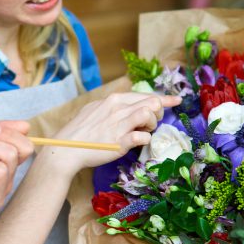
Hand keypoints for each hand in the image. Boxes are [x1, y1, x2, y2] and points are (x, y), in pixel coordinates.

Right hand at [40, 92, 180, 174]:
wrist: (67, 149)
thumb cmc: (80, 131)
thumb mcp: (94, 110)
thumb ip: (112, 106)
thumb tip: (127, 106)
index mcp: (113, 99)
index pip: (144, 95)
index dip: (164, 98)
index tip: (176, 100)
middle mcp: (118, 108)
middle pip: (152, 103)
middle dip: (157, 114)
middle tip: (148, 125)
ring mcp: (119, 124)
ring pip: (150, 115)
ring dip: (151, 126)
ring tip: (142, 132)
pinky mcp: (120, 142)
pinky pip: (144, 138)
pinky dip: (145, 140)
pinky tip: (136, 143)